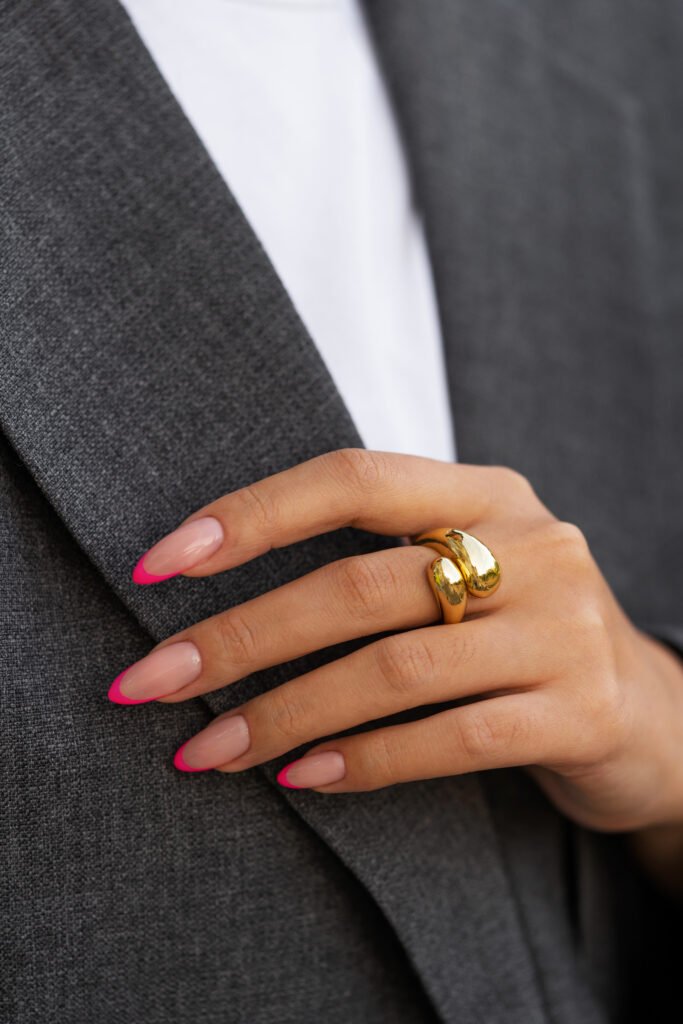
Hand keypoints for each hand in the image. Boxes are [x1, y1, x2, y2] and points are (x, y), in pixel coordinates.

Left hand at [110, 449, 682, 833]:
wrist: (648, 713)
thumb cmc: (518, 634)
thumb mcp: (466, 571)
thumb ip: (377, 566)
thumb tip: (219, 604)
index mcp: (486, 493)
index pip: (352, 479)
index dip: (252, 514)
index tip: (160, 563)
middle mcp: (532, 544)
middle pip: (358, 585)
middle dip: (240, 637)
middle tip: (153, 682)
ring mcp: (563, 627)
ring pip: (395, 668)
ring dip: (284, 714)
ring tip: (207, 751)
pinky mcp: (580, 710)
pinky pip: (451, 737)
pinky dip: (364, 761)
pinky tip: (303, 779)